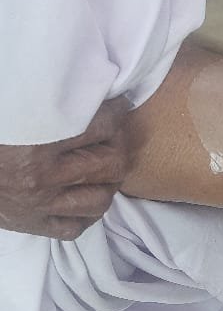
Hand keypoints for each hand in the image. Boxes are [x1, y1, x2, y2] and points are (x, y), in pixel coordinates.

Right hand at [0, 98, 129, 239]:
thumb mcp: (15, 110)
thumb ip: (48, 101)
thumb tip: (84, 83)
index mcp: (37, 140)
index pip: (101, 126)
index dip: (116, 112)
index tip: (117, 105)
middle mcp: (42, 177)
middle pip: (110, 164)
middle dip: (119, 146)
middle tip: (115, 136)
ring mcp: (38, 206)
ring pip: (100, 200)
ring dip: (109, 182)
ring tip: (105, 167)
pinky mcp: (31, 226)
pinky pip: (75, 227)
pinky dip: (87, 213)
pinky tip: (84, 195)